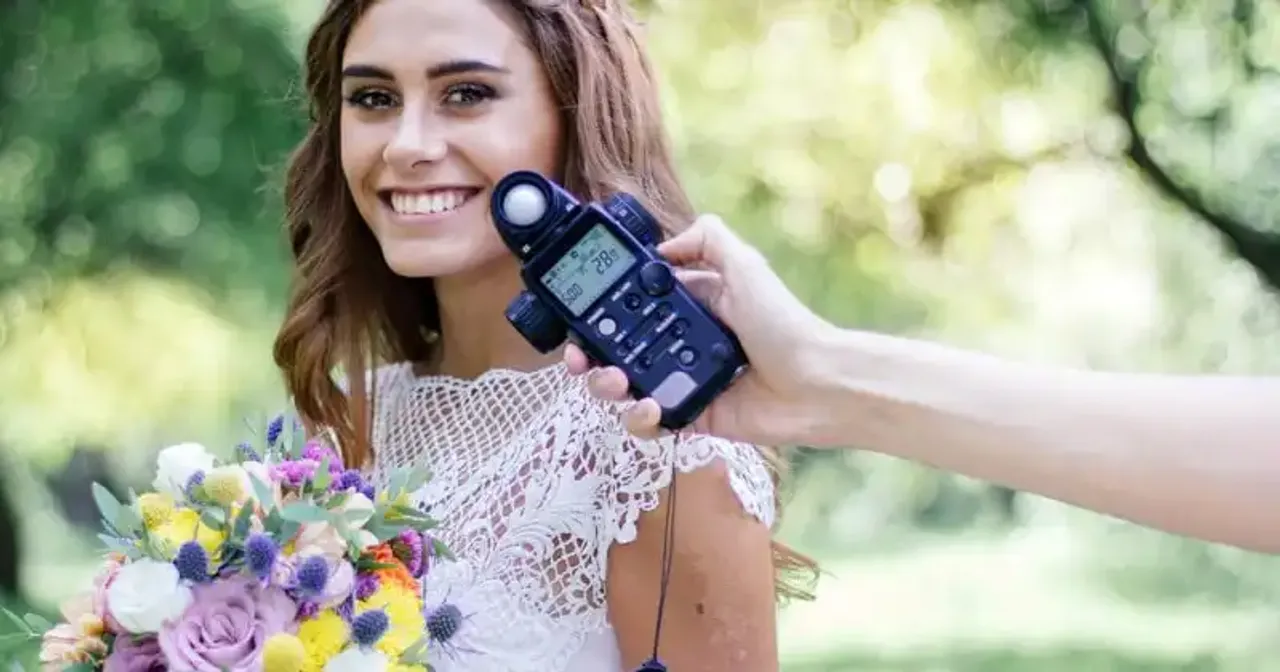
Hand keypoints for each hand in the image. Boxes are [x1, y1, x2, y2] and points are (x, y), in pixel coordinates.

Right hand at [564, 213, 836, 444]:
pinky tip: (649, 408)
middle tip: (580, 358)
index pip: (631, 306)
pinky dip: (640, 418)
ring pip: (623, 387)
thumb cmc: (785, 324)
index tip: (580, 314)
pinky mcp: (691, 416)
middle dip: (590, 353)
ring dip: (606, 386)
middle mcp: (679, 343)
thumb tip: (661, 248)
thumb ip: (708, 240)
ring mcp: (682, 381)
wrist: (817, 385)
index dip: (600, 310)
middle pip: (616, 348)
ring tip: (615, 383)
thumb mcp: (746, 265)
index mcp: (689, 306)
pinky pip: (649, 421)